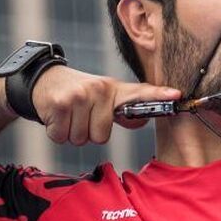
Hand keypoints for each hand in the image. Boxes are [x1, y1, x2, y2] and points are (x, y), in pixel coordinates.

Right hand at [30, 67, 180, 145]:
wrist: (44, 81)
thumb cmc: (78, 94)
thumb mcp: (103, 98)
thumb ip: (121, 112)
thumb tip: (141, 120)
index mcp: (114, 89)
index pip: (140, 93)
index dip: (159, 95)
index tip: (176, 95)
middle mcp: (99, 90)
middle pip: (102, 136)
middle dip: (88, 133)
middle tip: (81, 117)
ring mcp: (79, 96)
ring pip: (82, 139)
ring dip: (72, 133)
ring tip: (69, 116)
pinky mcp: (60, 105)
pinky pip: (62, 137)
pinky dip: (57, 133)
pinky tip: (57, 117)